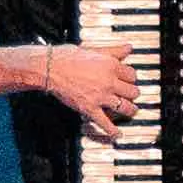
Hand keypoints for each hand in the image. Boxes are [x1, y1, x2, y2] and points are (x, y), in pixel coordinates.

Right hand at [29, 41, 144, 134]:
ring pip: (124, 107)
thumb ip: (114, 51)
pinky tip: (117, 134)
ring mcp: (100, 97)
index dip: (131, 77)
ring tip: (130, 111)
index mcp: (111, 66)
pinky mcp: (89, 108)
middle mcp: (109, 82)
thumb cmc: (68, 57)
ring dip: (129, 110)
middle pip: (132, 91)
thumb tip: (128, 48)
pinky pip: (105, 122)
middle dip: (132, 93)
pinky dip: (112, 131)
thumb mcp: (94, 49)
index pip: (132, 74)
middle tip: (130, 95)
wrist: (50, 68)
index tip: (129, 80)